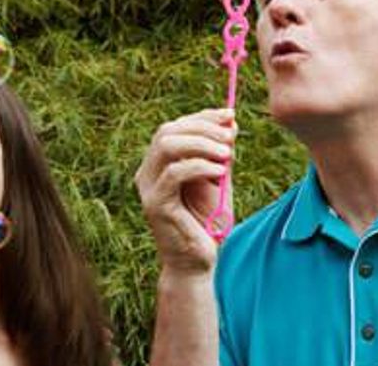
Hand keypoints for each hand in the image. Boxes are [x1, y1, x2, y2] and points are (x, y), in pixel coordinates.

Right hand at [136, 108, 236, 276]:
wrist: (198, 262)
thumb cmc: (206, 222)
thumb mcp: (217, 180)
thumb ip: (220, 154)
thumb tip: (231, 122)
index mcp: (158, 164)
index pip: (174, 127)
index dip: (202, 117)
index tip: (229, 115)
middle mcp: (147, 173)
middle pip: (167, 131)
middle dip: (202, 127)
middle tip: (230, 137)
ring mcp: (148, 188)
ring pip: (167, 146)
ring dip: (202, 144)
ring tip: (227, 154)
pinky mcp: (155, 205)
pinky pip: (175, 173)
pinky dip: (200, 166)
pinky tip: (221, 172)